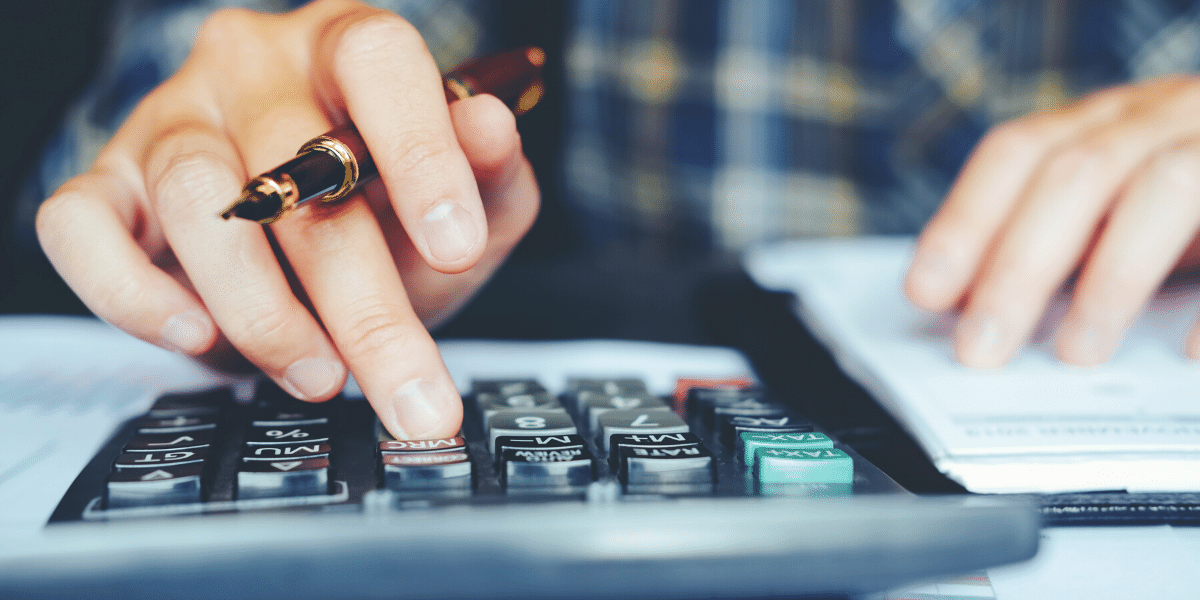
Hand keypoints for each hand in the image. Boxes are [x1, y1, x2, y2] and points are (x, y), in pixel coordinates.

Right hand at [35, 0, 538, 438]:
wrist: (310, 254)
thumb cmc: (391, 216)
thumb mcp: (468, 206)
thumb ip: (491, 175)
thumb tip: (492, 129)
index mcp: (348, 49)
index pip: (379, 61)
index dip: (420, 151)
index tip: (456, 247)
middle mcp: (252, 69)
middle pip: (294, 165)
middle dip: (363, 301)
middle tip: (411, 391)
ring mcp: (170, 121)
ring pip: (196, 200)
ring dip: (263, 311)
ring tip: (320, 374)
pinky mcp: (105, 185)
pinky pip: (81, 228)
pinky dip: (134, 294)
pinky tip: (198, 335)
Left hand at [906, 76, 1199, 366]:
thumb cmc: (1196, 193)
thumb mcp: (1121, 199)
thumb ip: (1060, 237)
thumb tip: (968, 305)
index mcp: (1112, 119)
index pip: (1020, 151)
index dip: (966, 219)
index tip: (925, 291)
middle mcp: (1171, 115)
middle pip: (1079, 174)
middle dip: (1020, 266)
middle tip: (981, 348)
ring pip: (1167, 188)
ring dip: (1113, 278)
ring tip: (1076, 354)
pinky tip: (1189, 354)